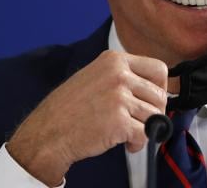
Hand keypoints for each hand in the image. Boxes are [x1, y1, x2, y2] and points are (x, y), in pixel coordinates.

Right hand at [6, 50, 167, 186]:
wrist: (45, 134)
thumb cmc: (69, 109)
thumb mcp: (96, 76)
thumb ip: (123, 76)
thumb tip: (156, 88)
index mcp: (114, 60)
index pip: (158, 69)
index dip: (161, 88)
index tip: (152, 100)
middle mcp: (118, 74)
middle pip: (160, 94)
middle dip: (154, 112)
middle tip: (140, 122)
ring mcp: (119, 97)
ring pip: (156, 115)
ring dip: (146, 129)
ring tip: (129, 135)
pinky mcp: (119, 120)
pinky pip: (146, 133)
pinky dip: (139, 143)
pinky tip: (127, 144)